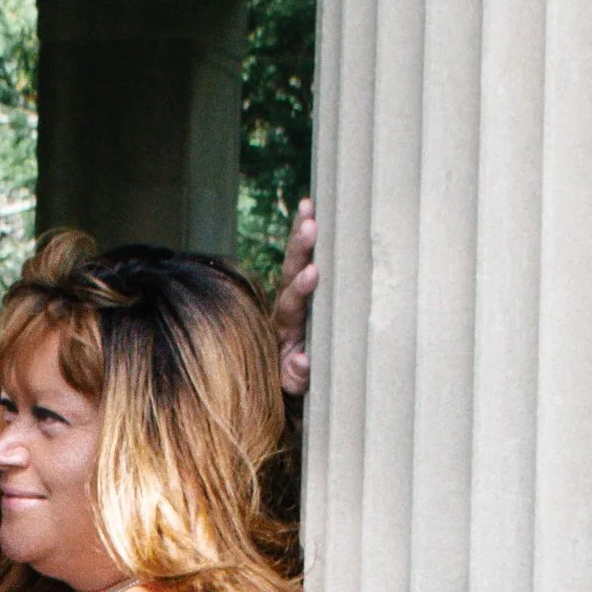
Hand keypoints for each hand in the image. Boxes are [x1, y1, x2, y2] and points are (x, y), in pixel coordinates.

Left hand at [273, 194, 315, 397]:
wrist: (279, 375)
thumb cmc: (290, 379)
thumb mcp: (292, 385)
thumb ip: (297, 375)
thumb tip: (303, 359)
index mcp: (284, 327)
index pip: (292, 304)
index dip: (301, 289)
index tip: (312, 272)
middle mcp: (285, 305)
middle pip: (289, 273)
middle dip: (300, 249)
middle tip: (311, 225)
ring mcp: (291, 293)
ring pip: (293, 259)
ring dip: (300, 233)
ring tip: (309, 206)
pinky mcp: (299, 286)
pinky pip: (301, 256)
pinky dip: (304, 233)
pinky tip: (311, 207)